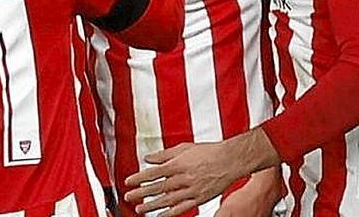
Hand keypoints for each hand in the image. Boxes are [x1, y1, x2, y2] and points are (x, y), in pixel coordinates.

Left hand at [123, 129, 278, 216]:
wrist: (230, 160)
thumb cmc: (207, 151)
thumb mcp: (183, 148)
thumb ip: (164, 154)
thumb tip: (148, 158)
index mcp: (178, 164)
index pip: (153, 173)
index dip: (139, 178)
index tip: (128, 182)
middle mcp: (183, 178)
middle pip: (158, 187)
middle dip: (141, 193)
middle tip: (128, 197)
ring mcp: (191, 190)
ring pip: (167, 200)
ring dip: (152, 205)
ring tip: (139, 209)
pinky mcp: (199, 198)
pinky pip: (182, 208)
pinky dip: (170, 213)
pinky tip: (160, 216)